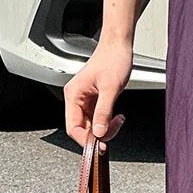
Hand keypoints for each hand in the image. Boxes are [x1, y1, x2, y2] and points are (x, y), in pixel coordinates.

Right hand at [64, 38, 131, 152]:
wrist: (119, 46)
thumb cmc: (113, 60)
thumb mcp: (111, 88)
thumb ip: (104, 112)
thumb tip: (100, 133)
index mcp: (73, 95)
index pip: (73, 128)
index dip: (86, 140)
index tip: (100, 146)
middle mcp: (76, 98)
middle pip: (82, 128)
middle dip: (99, 133)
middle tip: (115, 128)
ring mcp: (85, 100)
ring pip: (91, 125)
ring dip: (105, 128)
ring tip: (118, 120)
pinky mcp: (94, 99)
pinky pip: (97, 118)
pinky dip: (108, 121)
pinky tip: (117, 117)